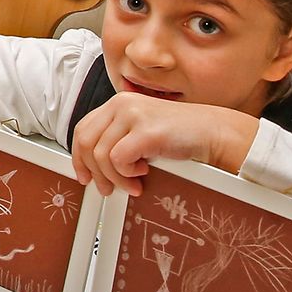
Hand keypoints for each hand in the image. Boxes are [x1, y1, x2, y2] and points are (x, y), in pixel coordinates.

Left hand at [70, 93, 259, 195]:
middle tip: (107, 188)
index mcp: (118, 103)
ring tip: (131, 185)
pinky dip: (126, 174)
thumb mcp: (141, 130)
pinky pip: (118, 160)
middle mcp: (122, 104)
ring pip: (101, 154)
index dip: (79, 156)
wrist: (212, 132)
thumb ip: (119, 138)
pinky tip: (142, 175)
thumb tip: (94, 166)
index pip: (83, 128)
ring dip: (114, 177)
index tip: (85, 175)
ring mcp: (133, 115)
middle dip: (94, 171)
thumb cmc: (180, 135)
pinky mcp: (146, 131)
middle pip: (86, 142)